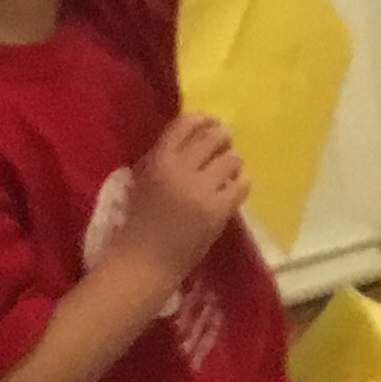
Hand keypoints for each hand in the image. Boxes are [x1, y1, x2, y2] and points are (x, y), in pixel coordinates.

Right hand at [109, 113, 246, 282]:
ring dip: (231, 165)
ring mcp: (202, 191)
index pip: (186, 123)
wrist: (144, 262)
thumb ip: (166, 157)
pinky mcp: (218, 211)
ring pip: (233, 159)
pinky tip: (231, 192)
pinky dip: (239, 185)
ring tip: (225, 175)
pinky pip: (242, 185)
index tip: (210, 124)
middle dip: (222, 140)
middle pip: (215, 137)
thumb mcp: (143, 180)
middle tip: (222, 148)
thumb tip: (198, 135)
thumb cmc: (139, 222)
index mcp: (158, 160)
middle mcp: (180, 169)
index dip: (203, 119)